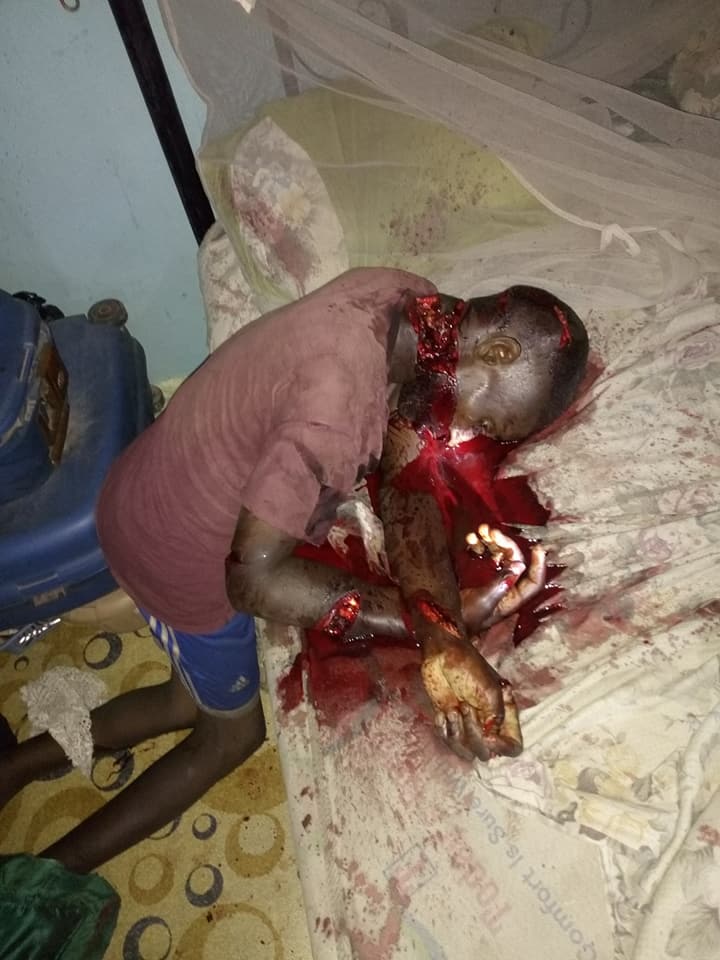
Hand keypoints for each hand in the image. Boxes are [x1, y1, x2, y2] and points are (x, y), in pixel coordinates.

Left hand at [421, 639, 521, 761]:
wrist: (442, 653)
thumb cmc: (468, 666)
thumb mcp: (489, 690)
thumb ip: (495, 717)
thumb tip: (491, 740)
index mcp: (504, 715)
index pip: (513, 746)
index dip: (502, 748)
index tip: (488, 736)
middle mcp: (488, 724)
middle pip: (486, 752)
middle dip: (473, 734)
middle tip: (465, 706)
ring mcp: (468, 725)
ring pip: (466, 751)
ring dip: (457, 733)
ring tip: (453, 709)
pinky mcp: (449, 723)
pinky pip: (448, 741)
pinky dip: (444, 730)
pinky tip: (442, 713)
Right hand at [461, 525, 545, 632]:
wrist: (440, 623)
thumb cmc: (463, 619)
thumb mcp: (483, 602)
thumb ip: (499, 585)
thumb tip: (519, 565)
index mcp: (511, 598)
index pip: (533, 582)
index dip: (538, 566)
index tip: (537, 548)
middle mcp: (505, 587)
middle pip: (513, 561)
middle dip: (505, 545)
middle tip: (492, 532)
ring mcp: (491, 579)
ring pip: (498, 555)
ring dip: (490, 541)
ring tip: (480, 531)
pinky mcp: (476, 573)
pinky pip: (482, 555)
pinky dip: (478, 545)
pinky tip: (470, 539)